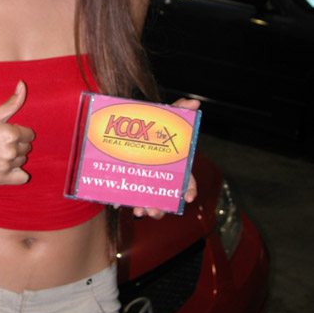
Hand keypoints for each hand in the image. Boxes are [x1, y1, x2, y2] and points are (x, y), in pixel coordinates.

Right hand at [0, 81, 34, 184]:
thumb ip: (11, 104)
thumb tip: (22, 84)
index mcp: (11, 133)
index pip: (29, 134)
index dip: (18, 132)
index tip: (3, 132)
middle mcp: (11, 150)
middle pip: (26, 148)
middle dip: (16, 144)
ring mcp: (6, 166)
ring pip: (22, 161)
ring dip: (14, 158)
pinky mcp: (0, 179)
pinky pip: (22, 178)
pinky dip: (16, 173)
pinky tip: (4, 167)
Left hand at [132, 97, 199, 219]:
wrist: (125, 133)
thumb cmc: (150, 130)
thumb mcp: (162, 119)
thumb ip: (177, 110)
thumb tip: (194, 101)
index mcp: (175, 168)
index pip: (187, 183)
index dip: (189, 191)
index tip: (187, 198)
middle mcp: (162, 181)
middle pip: (166, 200)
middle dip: (162, 208)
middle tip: (154, 209)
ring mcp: (147, 186)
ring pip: (150, 205)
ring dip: (146, 211)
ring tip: (139, 210)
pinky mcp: (131, 188)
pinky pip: (130, 201)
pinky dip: (126, 203)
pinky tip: (118, 202)